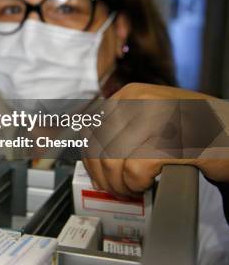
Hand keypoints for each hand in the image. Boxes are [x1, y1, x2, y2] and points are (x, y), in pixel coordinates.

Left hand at [83, 83, 228, 197]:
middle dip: (103, 175)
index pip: (90, 128)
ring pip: (113, 160)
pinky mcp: (174, 141)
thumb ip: (123, 127)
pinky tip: (146, 185)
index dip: (90, 158)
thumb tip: (93, 156)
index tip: (97, 175)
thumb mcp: (153, 114)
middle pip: (99, 147)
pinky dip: (136, 183)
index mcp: (131, 94)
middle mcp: (141, 101)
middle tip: (116, 189)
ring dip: (119, 183)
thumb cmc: (195, 127)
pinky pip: (135, 169)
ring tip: (130, 190)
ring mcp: (158, 119)